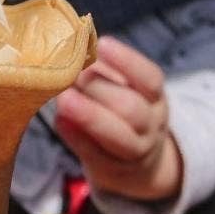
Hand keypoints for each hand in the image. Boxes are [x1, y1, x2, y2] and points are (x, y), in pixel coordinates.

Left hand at [55, 35, 181, 200]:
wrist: (137, 166)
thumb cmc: (121, 112)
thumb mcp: (124, 91)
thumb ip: (101, 72)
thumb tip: (71, 49)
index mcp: (154, 97)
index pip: (150, 78)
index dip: (127, 61)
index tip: (102, 44)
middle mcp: (151, 124)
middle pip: (132, 108)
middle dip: (98, 88)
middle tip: (70, 74)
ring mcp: (135, 151)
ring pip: (119, 136)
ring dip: (88, 114)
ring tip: (63, 98)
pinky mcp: (111, 170)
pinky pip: (95, 154)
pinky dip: (76, 137)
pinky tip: (60, 121)